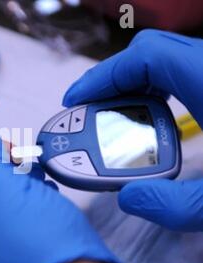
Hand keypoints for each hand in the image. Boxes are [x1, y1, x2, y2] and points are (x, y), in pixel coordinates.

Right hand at [63, 29, 202, 231]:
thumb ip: (176, 206)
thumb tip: (130, 200)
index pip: (146, 57)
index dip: (104, 74)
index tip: (77, 98)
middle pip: (153, 55)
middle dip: (113, 80)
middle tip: (90, 109)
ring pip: (169, 62)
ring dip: (135, 85)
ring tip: (115, 116)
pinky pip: (185, 75)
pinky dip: (159, 90)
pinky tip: (157, 119)